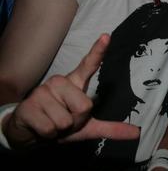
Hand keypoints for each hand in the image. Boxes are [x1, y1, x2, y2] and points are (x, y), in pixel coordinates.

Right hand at [3, 34, 139, 148]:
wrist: (29, 134)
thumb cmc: (61, 125)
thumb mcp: (87, 128)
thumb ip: (111, 128)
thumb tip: (137, 133)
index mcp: (75, 84)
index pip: (89, 64)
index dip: (98, 51)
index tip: (107, 36)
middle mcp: (60, 82)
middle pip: (84, 107)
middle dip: (77, 122)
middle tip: (65, 123)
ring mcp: (42, 92)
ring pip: (66, 121)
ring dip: (61, 130)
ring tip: (52, 124)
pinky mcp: (28, 106)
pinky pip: (50, 128)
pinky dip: (48, 135)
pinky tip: (40, 127)